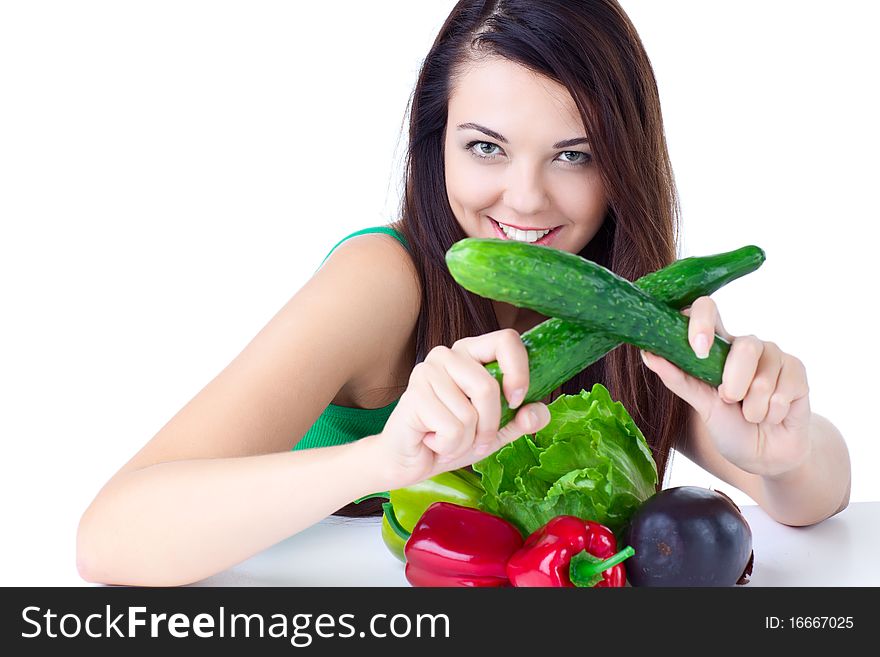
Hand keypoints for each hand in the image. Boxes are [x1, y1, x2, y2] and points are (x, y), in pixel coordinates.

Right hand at [375, 329, 550, 488]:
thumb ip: (520, 421)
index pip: (506, 339)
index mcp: (472, 354)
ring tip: (449, 439)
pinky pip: (452, 428)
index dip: (518, 371)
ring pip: (470, 413)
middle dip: (490, 425)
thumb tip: (539, 412)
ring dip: (466, 440)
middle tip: (477, 438)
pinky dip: (449, 446)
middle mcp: (448, 355)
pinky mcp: (415, 394)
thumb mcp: (495, 432)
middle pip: (488, 385)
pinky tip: (433, 440)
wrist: (409, 460)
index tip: (516, 400)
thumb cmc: (450, 438)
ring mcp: (428, 371)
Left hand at [640, 296, 811, 477]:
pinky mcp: (797, 371)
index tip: (698, 350)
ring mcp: (774, 356)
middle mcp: (746, 346)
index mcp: (717, 347)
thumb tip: (647, 353)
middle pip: (744, 345)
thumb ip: (678, 379)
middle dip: (735, 383)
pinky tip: (774, 416)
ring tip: (752, 415)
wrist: (765, 457)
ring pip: (765, 372)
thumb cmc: (729, 427)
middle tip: (730, 400)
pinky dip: (774, 412)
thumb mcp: (701, 405)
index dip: (701, 321)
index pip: (707, 309)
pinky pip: (786, 388)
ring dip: (755, 407)